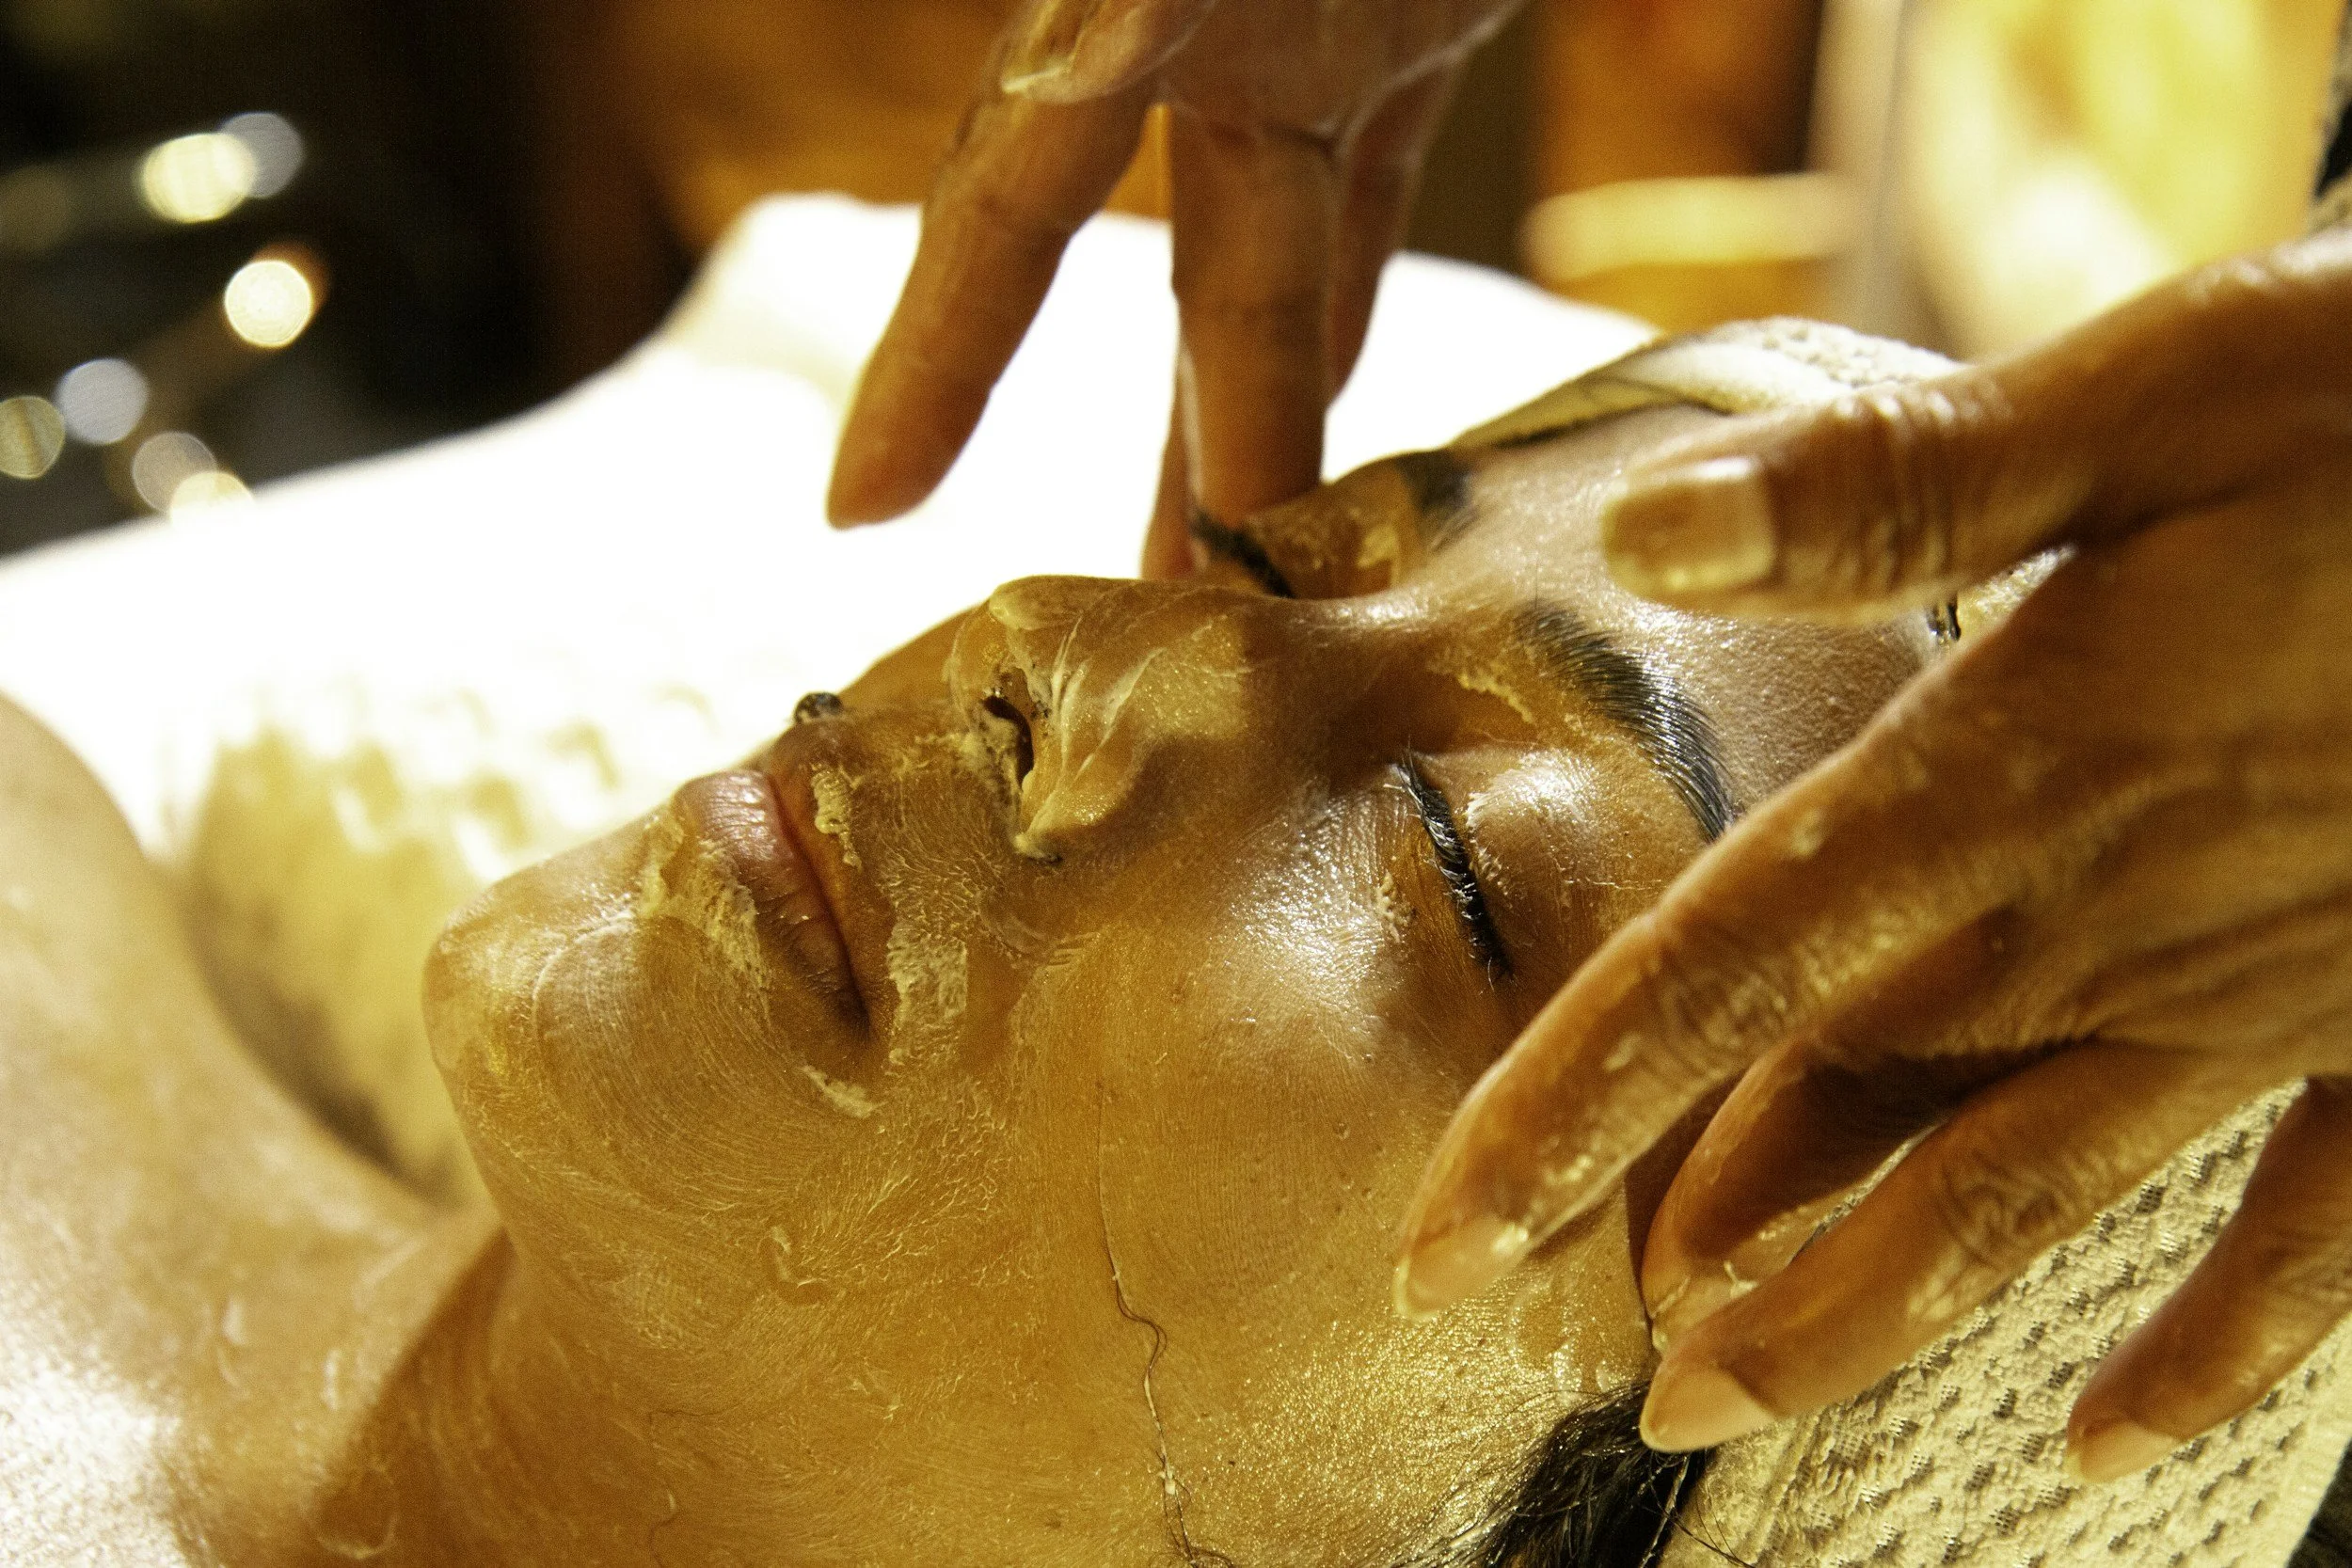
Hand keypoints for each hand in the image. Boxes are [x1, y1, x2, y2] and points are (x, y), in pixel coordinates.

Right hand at [826, 0, 1521, 575]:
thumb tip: (1129, 62)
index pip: (1009, 207)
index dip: (937, 356)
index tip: (865, 504)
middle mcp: (1210, 41)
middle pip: (1185, 292)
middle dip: (1173, 465)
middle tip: (1154, 622)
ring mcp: (1311, 44)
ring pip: (1271, 274)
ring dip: (1259, 421)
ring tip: (1235, 572)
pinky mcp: (1412, 31)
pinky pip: (1363, 204)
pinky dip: (1338, 311)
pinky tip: (1319, 416)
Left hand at [1394, 228, 2351, 1480]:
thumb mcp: (2143, 402)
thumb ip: (1887, 485)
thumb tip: (1642, 525)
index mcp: (2015, 768)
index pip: (1732, 968)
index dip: (1572, 1110)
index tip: (1447, 1243)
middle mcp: (2111, 917)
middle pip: (1849, 1113)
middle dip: (1700, 1241)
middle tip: (1588, 1354)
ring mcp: (2257, 995)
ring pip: (2018, 1199)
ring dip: (1868, 1311)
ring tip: (1737, 1401)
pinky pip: (2308, 1239)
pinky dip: (2216, 1348)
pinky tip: (2122, 1436)